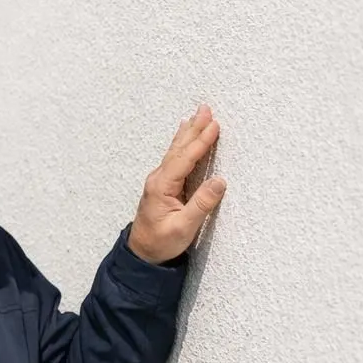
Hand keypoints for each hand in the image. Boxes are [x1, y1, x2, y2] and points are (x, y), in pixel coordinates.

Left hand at [127, 104, 227, 264]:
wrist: (142, 254)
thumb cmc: (162, 242)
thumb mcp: (184, 227)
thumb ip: (202, 204)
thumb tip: (220, 181)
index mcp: (162, 186)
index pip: (185, 159)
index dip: (200, 142)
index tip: (214, 125)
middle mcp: (158, 179)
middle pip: (179, 149)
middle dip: (193, 128)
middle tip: (205, 108)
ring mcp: (159, 181)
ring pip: (176, 152)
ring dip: (188, 133)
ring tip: (196, 115)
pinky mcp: (163, 185)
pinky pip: (175, 159)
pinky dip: (182, 145)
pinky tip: (183, 136)